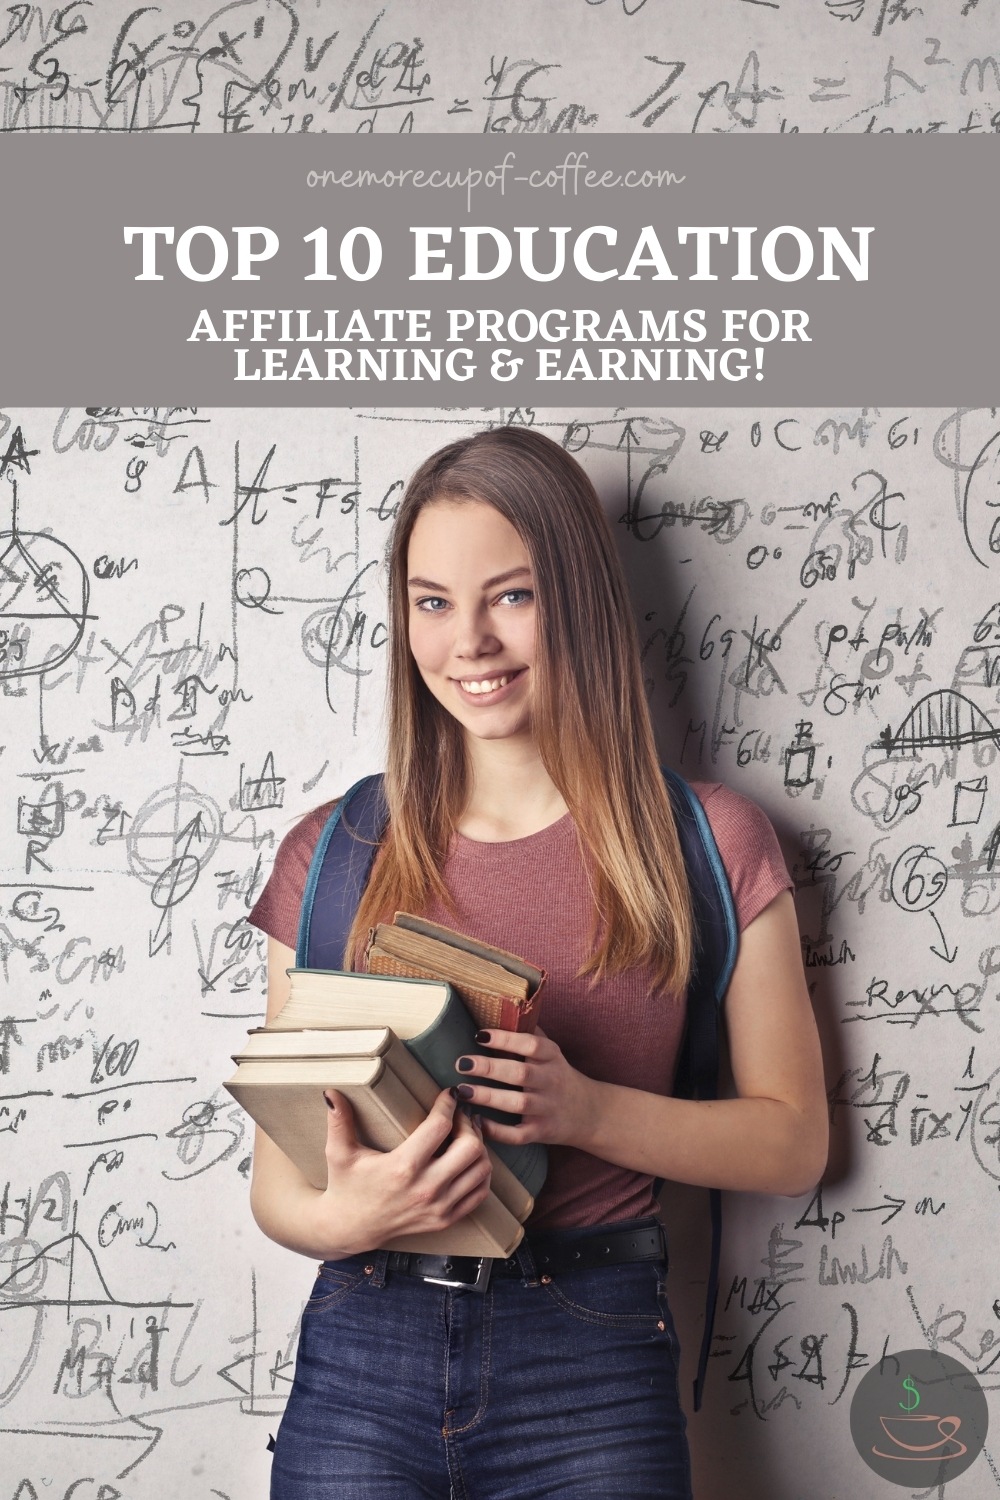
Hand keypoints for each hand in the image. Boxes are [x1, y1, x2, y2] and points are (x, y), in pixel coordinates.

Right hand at [318, 1087, 491, 1255]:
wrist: (349, 1229)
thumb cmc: (345, 1186)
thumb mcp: (339, 1153)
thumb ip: (338, 1120)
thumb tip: (331, 1092)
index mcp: (402, 1167)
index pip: (440, 1126)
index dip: (448, 1104)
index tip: (449, 1093)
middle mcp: (426, 1188)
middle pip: (471, 1147)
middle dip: (469, 1124)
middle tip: (460, 1114)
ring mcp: (438, 1207)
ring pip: (481, 1169)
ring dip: (479, 1146)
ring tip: (466, 1133)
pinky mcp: (445, 1219)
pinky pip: (480, 1193)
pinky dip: (481, 1173)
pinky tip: (469, 1159)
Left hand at [454, 1026, 595, 1147]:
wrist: (589, 1113)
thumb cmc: (559, 1076)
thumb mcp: (552, 1053)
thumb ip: (531, 1034)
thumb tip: (504, 1010)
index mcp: (552, 1058)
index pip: (531, 1044)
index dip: (505, 1039)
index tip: (479, 1035)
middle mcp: (551, 1081)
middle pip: (520, 1073)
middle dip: (489, 1067)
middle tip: (462, 1063)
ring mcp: (547, 1108)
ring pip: (517, 1103)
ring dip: (487, 1097)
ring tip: (461, 1090)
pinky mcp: (542, 1132)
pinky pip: (518, 1134)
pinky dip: (497, 1131)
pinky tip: (477, 1121)